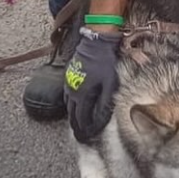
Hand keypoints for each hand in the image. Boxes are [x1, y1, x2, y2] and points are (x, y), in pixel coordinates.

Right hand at [63, 27, 122, 143]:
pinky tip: (75, 105)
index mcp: (83, 95)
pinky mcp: (70, 75)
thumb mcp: (110, 84)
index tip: (87, 137)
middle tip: (80, 136)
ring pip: (69, 105)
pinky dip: (71, 104)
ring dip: (73, 116)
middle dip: (77, 126)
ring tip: (76, 125)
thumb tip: (101, 120)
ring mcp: (69, 82)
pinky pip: (68, 95)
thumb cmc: (106, 61)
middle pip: (73, 114)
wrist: (96, 40)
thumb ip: (104, 104)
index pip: (82, 118)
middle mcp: (73, 91)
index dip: (86, 129)